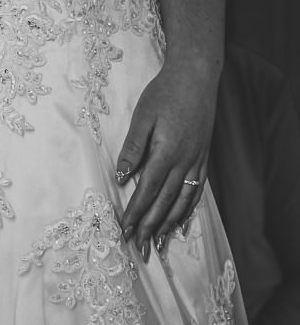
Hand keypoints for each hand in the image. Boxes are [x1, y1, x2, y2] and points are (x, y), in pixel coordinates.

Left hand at [116, 59, 218, 260]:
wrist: (196, 77)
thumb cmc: (164, 94)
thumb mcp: (142, 117)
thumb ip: (132, 148)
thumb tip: (120, 177)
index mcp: (166, 152)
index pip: (147, 190)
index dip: (135, 213)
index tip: (124, 231)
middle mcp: (185, 162)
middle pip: (164, 202)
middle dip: (149, 227)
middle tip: (138, 248)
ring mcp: (197, 161)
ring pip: (182, 201)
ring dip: (168, 224)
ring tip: (157, 244)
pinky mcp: (203, 158)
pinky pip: (196, 191)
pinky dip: (187, 210)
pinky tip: (180, 222)